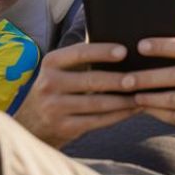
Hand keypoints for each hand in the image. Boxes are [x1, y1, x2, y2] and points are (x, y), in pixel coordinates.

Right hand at [13, 42, 137, 147]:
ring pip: (98, 103)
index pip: (79, 53)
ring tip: (144, 95)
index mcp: (51, 63)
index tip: (124, 51)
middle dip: (119, 80)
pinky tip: (134, 109)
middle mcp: (49, 84)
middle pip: (92, 80)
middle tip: (142, 78)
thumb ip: (82, 58)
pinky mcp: (64, 127)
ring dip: (124, 100)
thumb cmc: (56, 89)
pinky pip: (98, 121)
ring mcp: (55, 108)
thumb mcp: (59, 70)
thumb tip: (122, 47)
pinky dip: (119, 115)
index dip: (102, 52)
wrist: (30, 124)